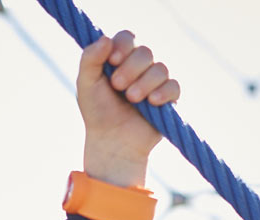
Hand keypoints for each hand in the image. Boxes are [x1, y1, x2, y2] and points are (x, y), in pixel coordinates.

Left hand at [76, 31, 179, 186]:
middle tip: (117, 86)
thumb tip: (106, 38)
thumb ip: (90, 59)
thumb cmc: (97, 112)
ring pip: (160, 68)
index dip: (122, 46)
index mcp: (119, 59)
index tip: (112, 61)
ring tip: (131, 99)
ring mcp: (155, 82)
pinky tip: (151, 102)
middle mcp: (139, 67)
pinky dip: (163, 92)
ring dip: (144, 83)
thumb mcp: (86, 85)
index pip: (127, 38)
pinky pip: (173, 86)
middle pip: (145, 52)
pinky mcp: (168, 98)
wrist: (112, 141)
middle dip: (130, 68)